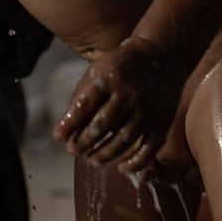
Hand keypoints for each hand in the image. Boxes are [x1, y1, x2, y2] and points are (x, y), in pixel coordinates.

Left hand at [53, 36, 187, 174]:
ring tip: (92, 159)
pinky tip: (122, 169)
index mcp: (108, 77)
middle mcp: (128, 94)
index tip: (58, 136)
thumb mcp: (99, 69)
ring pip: (123, 141)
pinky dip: (136, 163)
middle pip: (101, 126)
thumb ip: (83, 95)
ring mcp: (147, 109)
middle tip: (73, 151)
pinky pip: (149, 148)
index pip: (84, 105)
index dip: (69, 124)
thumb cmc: (120, 66)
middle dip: (83, 142)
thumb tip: (67, 128)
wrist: (160, 53)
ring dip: (104, 155)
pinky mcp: (163, 121)